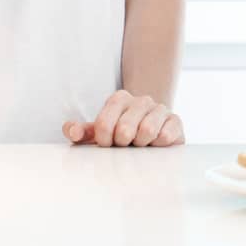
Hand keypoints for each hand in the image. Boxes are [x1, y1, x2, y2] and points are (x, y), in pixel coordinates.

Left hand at [63, 90, 183, 146]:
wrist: (153, 134)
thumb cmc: (122, 135)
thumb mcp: (100, 133)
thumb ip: (82, 131)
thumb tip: (70, 131)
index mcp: (119, 99)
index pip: (104, 124)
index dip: (104, 141)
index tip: (109, 144)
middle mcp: (140, 100)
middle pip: (124, 129)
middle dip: (122, 144)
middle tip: (125, 146)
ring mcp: (159, 109)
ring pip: (146, 131)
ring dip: (141, 145)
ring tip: (140, 146)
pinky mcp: (175, 121)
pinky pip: (166, 135)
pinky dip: (158, 145)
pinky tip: (155, 146)